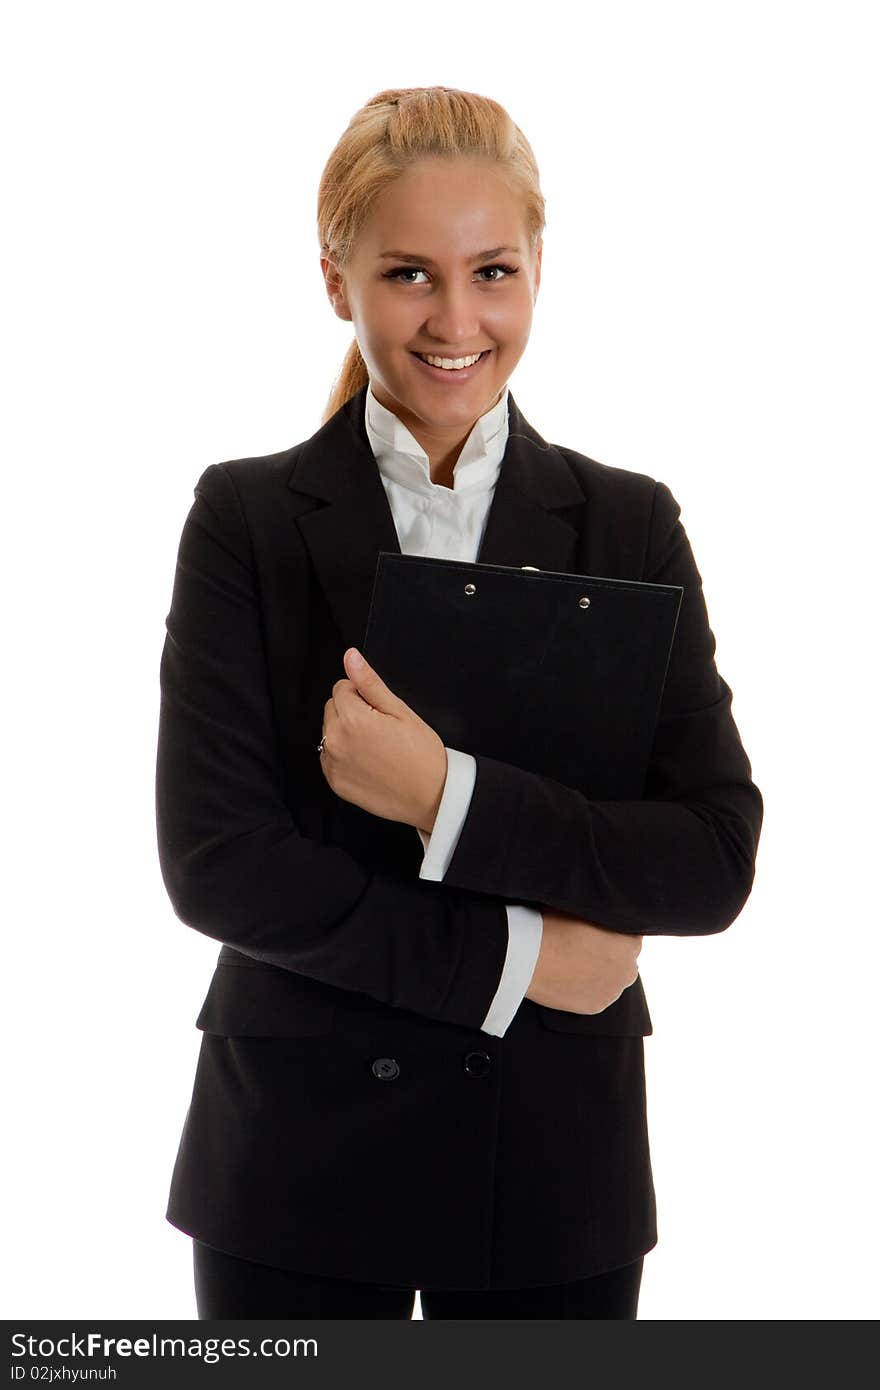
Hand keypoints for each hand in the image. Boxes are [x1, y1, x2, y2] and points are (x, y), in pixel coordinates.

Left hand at [319, 648, 447, 831]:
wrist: (432, 796)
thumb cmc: (422, 755)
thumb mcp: (400, 711)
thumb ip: (369, 683)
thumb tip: (351, 658)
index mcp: (352, 719)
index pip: (341, 688)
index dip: (362, 694)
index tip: (379, 710)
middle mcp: (335, 741)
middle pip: (332, 708)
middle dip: (351, 712)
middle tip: (380, 729)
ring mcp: (333, 764)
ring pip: (330, 733)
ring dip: (345, 733)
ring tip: (376, 747)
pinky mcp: (335, 782)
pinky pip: (330, 757)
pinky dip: (344, 756)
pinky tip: (368, 761)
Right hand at [524, 908, 641, 1013]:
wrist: (528, 958)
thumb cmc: (552, 925)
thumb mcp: (581, 906)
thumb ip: (599, 910)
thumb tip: (600, 904)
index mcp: (631, 940)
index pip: (630, 934)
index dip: (611, 931)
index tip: (594, 930)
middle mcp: (629, 968)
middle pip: (624, 959)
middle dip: (609, 953)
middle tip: (582, 946)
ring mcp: (613, 990)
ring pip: (611, 979)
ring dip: (599, 973)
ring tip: (573, 963)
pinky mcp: (597, 1006)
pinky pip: (596, 995)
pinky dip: (586, 989)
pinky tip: (568, 978)